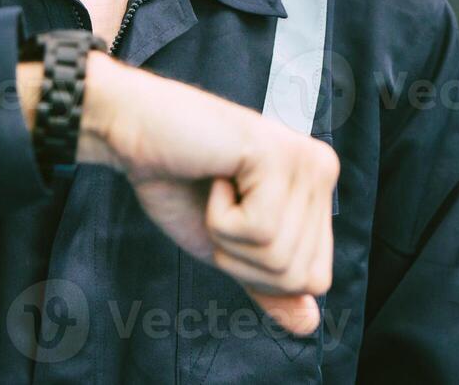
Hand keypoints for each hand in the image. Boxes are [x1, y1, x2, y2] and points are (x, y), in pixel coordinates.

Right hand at [22, 53, 337, 334]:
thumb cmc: (179, 183)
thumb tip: (310, 325)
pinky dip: (220, 217)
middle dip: (243, 259)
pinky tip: (216, 175)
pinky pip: (258, 231)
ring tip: (218, 188)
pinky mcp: (280, 155)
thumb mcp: (228, 248)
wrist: (135, 133)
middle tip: (221, 206)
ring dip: (229, 237)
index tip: (233, 223)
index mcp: (318, 191)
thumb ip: (268, 284)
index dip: (261, 274)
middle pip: (300, 274)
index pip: (315, 279)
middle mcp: (323, 171)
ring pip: (280, 257)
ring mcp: (306, 161)